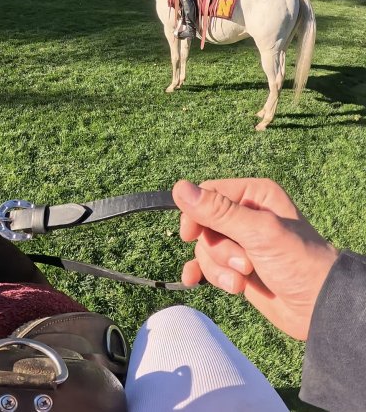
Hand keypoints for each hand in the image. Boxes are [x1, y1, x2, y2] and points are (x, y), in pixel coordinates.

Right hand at [172, 179, 337, 340]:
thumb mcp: (259, 232)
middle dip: (218, 250)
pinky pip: (206, 264)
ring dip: (219, 269)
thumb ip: (219, 212)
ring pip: (205, 248)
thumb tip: (178, 188)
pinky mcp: (236, 267)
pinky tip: (192, 281)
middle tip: (245, 264)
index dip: (196, 214)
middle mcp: (245, 215)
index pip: (207, 193)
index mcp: (254, 195)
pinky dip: (201, 273)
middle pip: (203, 224)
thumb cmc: (299, 263)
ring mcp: (240, 243)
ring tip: (242, 282)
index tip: (190, 235)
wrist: (320, 309)